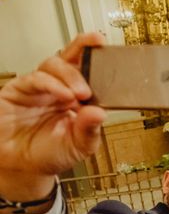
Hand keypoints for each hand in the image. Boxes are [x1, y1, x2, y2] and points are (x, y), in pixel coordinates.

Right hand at [0, 32, 105, 201]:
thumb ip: (90, 130)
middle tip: (96, 77)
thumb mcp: (80, 146)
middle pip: (70, 58)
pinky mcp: (19, 91)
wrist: (23, 167)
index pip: (87, 70)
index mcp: (77, 98)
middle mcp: (58, 88)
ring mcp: (39, 88)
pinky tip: (63, 95)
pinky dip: (51, 84)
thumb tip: (100, 113)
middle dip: (83, 55)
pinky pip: (34, 79)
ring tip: (80, 93)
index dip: (94, 54)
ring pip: (53, 64)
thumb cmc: (51, 154)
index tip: (105, 45)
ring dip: (69, 75)